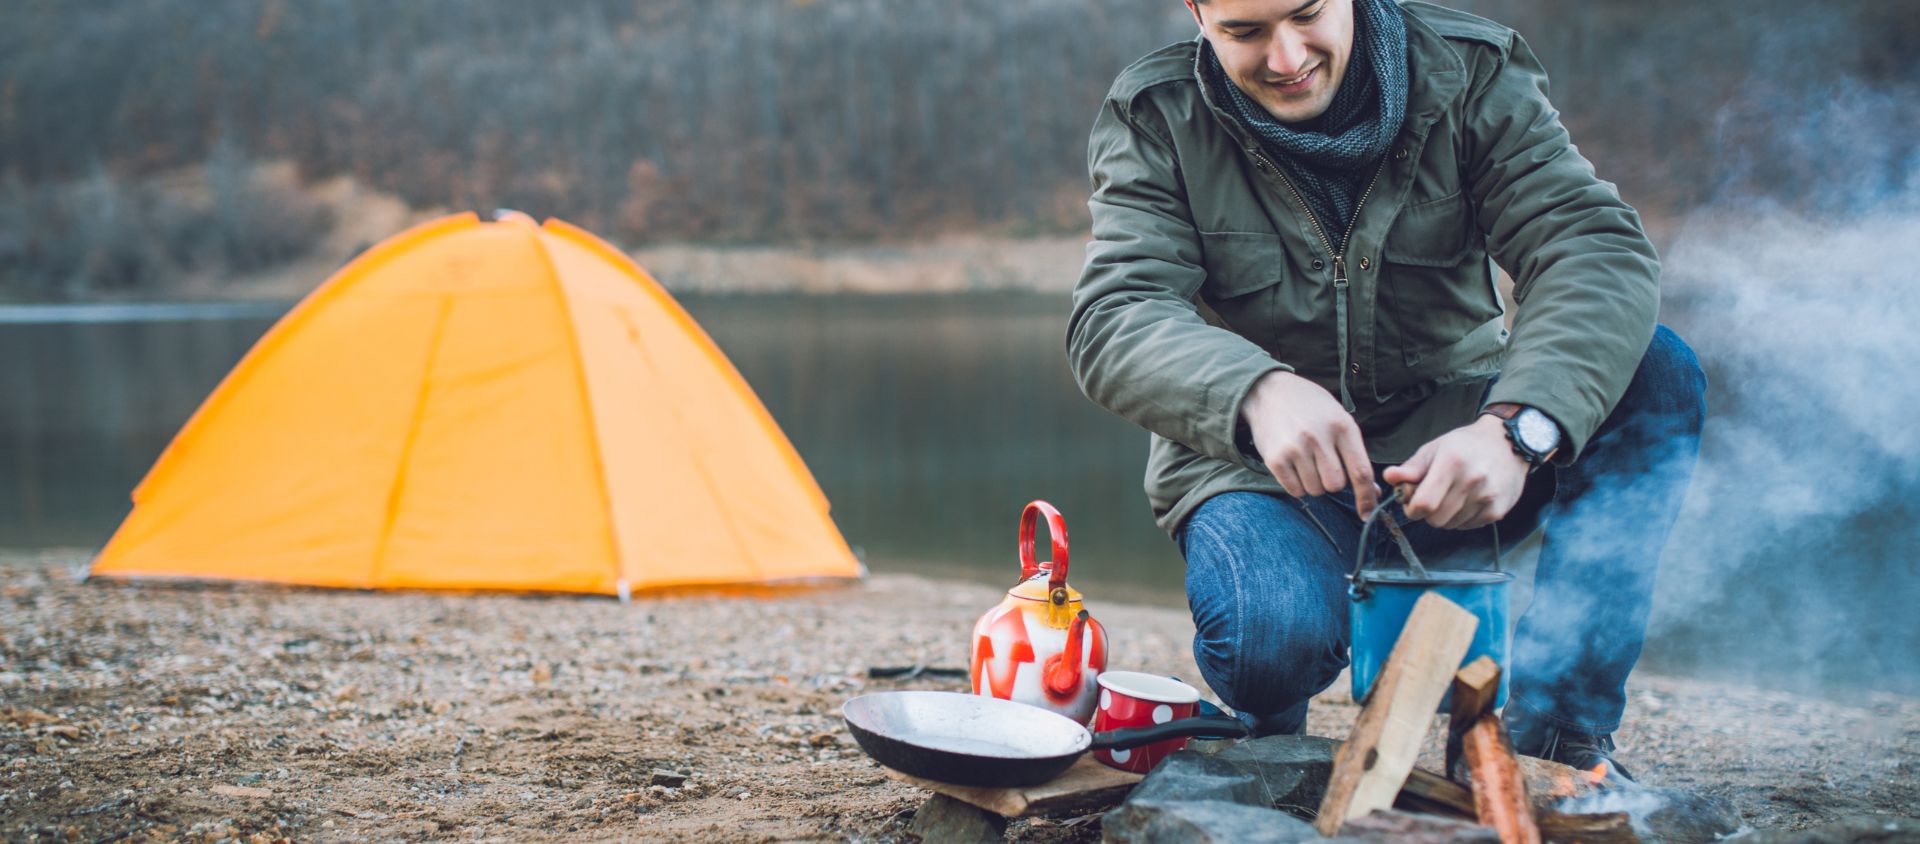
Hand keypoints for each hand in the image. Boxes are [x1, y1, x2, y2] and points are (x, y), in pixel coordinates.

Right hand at [1240, 371, 1377, 517]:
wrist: (1269, 392)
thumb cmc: (1311, 408)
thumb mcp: (1339, 420)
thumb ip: (1355, 454)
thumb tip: (1372, 493)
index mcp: (1342, 426)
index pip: (1360, 471)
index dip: (1366, 497)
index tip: (1367, 514)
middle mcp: (1319, 437)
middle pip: (1336, 485)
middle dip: (1332, 482)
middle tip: (1323, 464)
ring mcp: (1295, 448)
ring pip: (1315, 489)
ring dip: (1313, 483)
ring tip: (1305, 460)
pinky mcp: (1275, 458)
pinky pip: (1294, 490)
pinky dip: (1296, 485)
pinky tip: (1293, 465)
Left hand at [1382, 415, 1527, 529]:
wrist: (1508, 444)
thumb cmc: (1465, 446)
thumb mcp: (1435, 449)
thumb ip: (1411, 467)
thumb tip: (1390, 477)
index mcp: (1451, 463)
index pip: (1424, 504)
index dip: (1412, 509)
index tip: (1412, 503)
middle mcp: (1472, 481)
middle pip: (1436, 519)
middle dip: (1427, 513)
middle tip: (1432, 499)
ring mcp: (1487, 497)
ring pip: (1451, 525)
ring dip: (1445, 516)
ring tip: (1452, 496)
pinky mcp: (1498, 510)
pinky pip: (1468, 526)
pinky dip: (1462, 518)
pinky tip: (1467, 500)